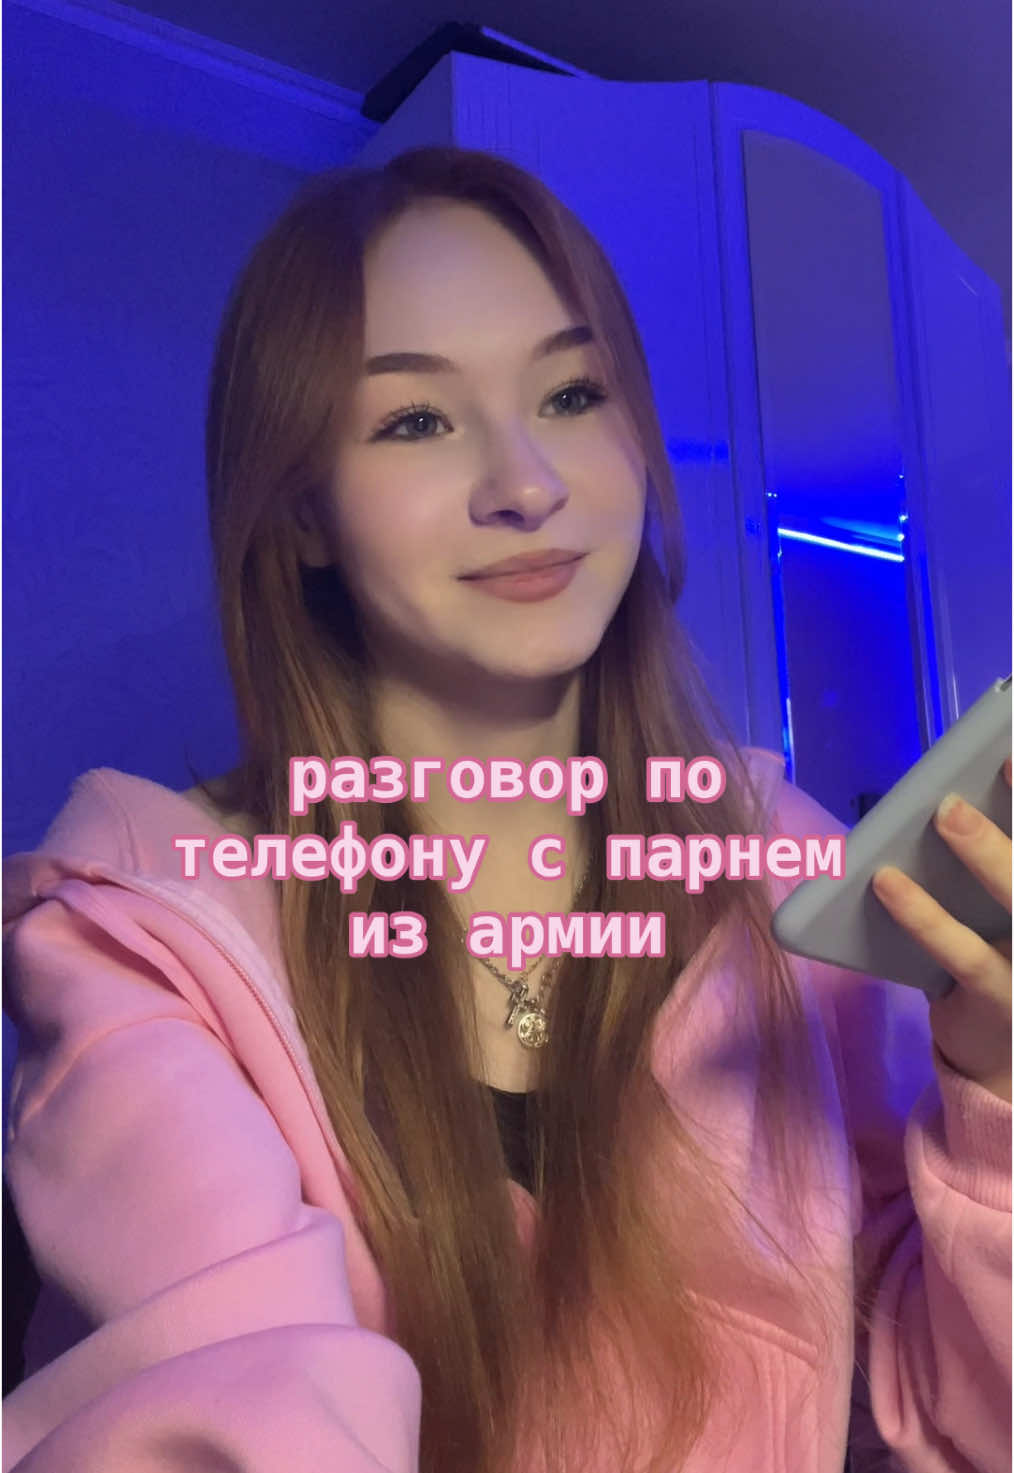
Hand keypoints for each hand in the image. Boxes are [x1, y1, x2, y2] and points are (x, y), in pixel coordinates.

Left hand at [871, 757, 1011, 1103]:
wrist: (1001, 1060)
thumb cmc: (999, 955)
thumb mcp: (1000, 907)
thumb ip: (992, 863)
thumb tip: (956, 797)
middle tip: (1004, 759)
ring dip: (985, 850)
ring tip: (944, 809)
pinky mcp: (1002, 1001)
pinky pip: (964, 953)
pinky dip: (924, 914)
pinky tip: (886, 881)